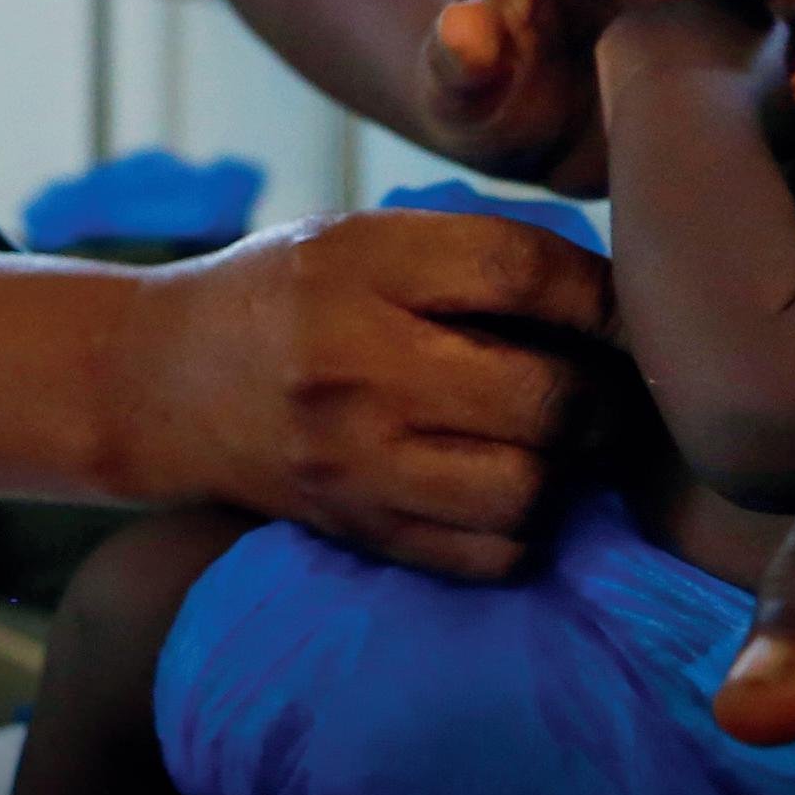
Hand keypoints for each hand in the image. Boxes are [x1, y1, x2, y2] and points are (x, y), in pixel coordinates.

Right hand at [115, 206, 614, 577]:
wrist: (161, 381)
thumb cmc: (285, 293)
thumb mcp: (363, 238)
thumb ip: (472, 257)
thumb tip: (617, 301)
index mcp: (364, 266)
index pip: (523, 275)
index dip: (605, 298)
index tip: (633, 313)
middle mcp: (359, 365)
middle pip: (543, 396)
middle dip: (605, 395)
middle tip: (612, 387)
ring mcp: (357, 460)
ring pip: (527, 490)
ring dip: (569, 469)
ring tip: (564, 442)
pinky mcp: (359, 530)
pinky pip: (490, 555)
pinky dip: (526, 528)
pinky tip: (513, 488)